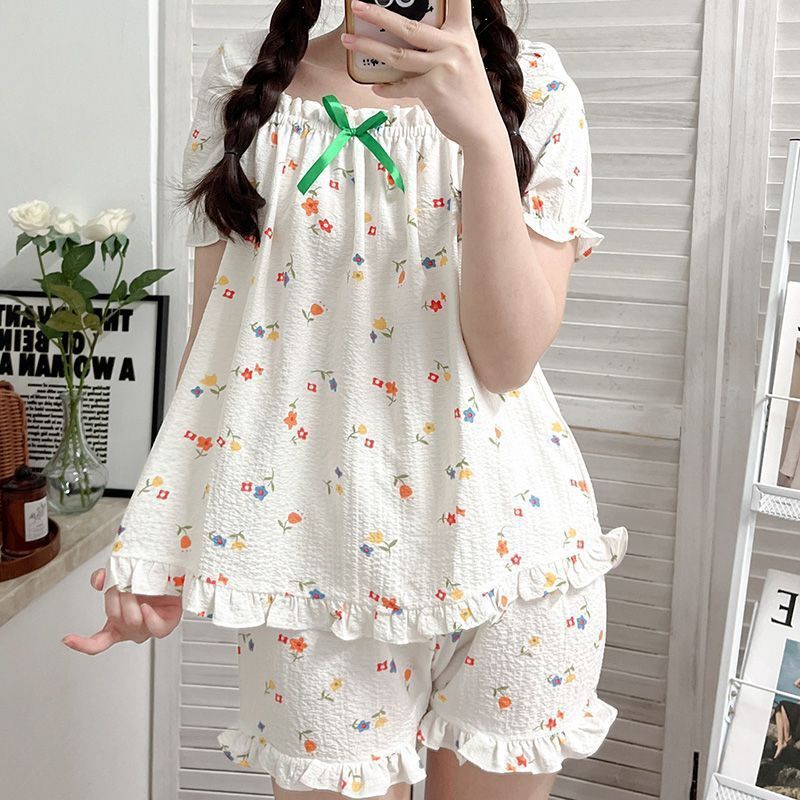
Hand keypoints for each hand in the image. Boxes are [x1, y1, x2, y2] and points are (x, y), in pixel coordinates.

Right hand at [62, 567, 182, 654]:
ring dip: (132, 601)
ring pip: (131, 620)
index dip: (81, 643)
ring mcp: (146, 629)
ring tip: (138, 588)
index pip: (97, 642)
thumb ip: (107, 578)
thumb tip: (98, 579)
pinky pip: (154, 628)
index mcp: (117, 624)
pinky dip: (149, 617)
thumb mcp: (122, 578)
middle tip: (124, 583)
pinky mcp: (165, 627)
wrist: (173, 580)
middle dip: (116, 596)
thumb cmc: (147, 583)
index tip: (67, 639)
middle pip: (114, 617)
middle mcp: (130, 629)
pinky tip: (146, 607)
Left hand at [343, 0, 505, 148]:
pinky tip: (376, 87)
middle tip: (357, 6)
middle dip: (378, 14)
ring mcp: (443, 67)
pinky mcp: (433, 89)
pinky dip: (387, 88)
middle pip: (409, 25)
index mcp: (462, 33)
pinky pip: (401, 86)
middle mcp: (454, 45)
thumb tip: (409, 39)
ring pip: (397, 54)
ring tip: (349, 42)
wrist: (482, 128)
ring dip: (368, 48)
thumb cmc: (469, 94)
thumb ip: (442, 46)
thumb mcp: (463, 60)